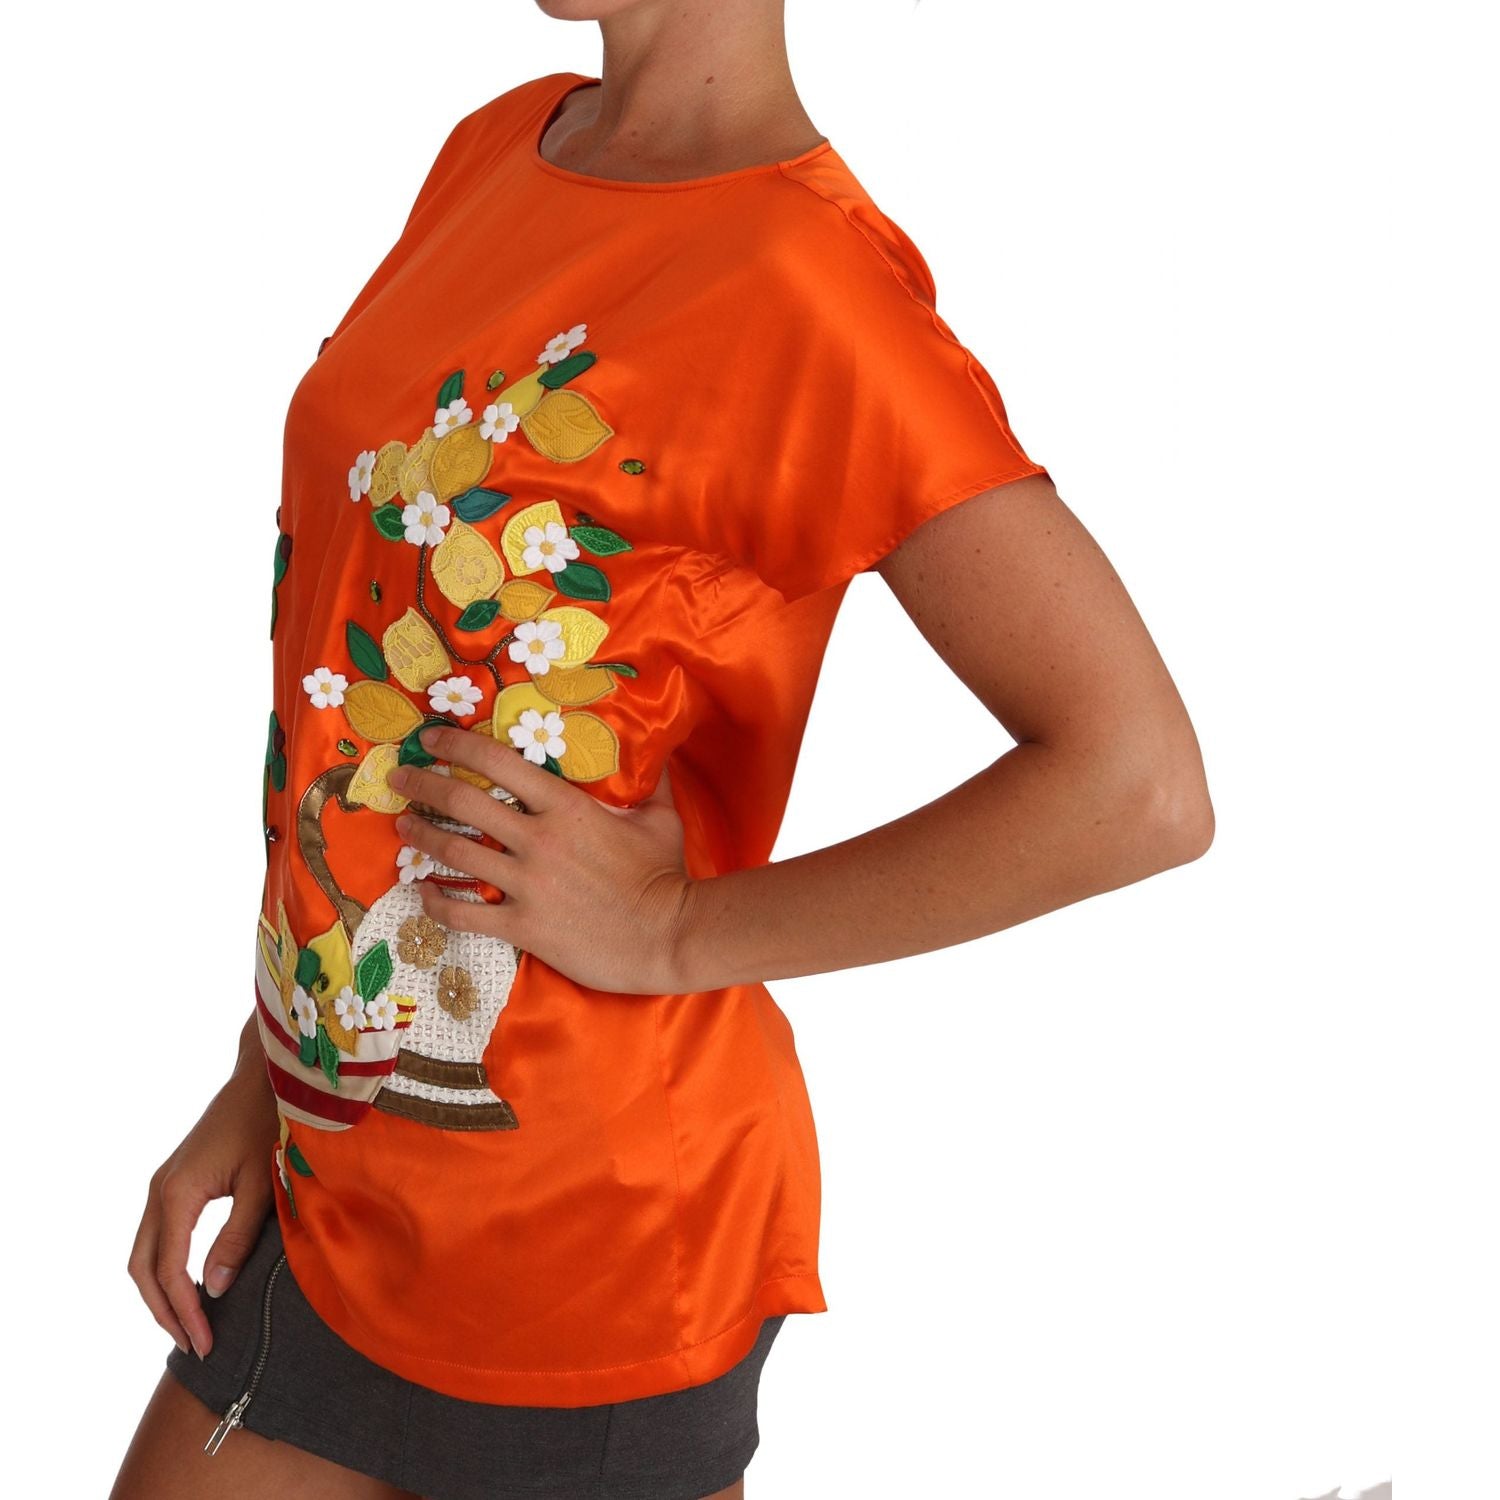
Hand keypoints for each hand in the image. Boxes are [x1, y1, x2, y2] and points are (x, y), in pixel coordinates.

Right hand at [127, 1059, 278, 1358]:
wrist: (262, 1078)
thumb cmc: (268, 1124)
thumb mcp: (261, 1183)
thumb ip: (238, 1237)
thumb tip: (215, 1291)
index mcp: (179, 1193)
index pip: (170, 1270)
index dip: (185, 1311)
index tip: (207, 1342)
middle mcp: (160, 1191)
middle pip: (143, 1268)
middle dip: (165, 1311)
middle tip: (196, 1345)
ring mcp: (162, 1185)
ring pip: (144, 1254)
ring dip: (161, 1293)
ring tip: (192, 1326)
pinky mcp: (174, 1182)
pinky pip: (156, 1237)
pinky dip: (165, 1269)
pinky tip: (193, 1287)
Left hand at [385, 724, 696, 994]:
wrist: (669, 935)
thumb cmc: (665, 874)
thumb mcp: (660, 817)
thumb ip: (650, 781)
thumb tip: (655, 752)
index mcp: (565, 807)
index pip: (499, 763)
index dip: (457, 745)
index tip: (431, 739)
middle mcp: (537, 839)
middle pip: (462, 802)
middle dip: (422, 785)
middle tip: (399, 779)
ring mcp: (526, 884)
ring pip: (454, 853)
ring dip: (420, 837)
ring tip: (403, 829)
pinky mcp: (523, 926)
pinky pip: (465, 913)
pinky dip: (437, 902)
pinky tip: (424, 893)